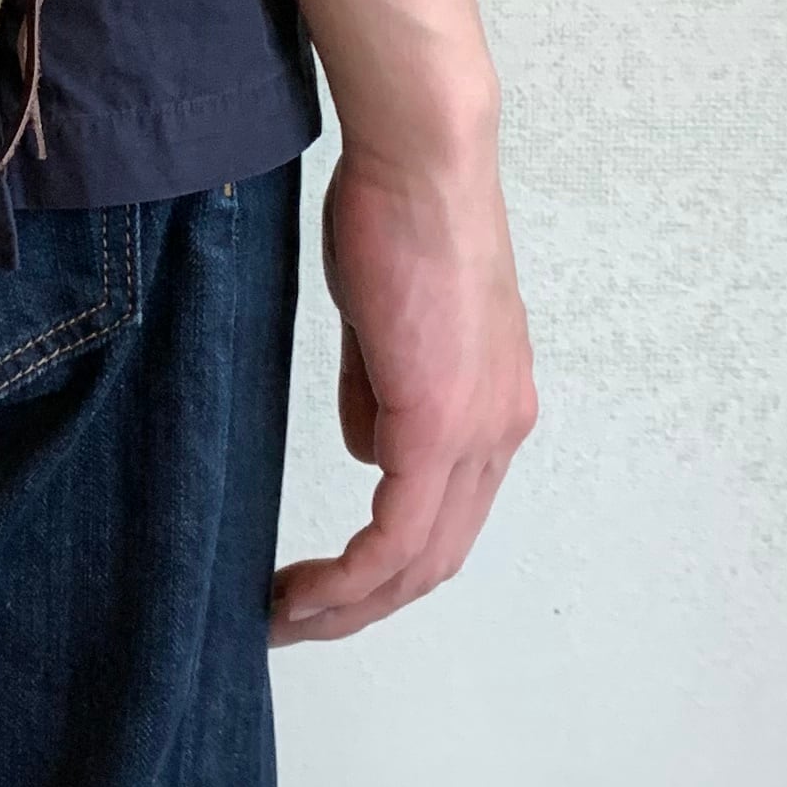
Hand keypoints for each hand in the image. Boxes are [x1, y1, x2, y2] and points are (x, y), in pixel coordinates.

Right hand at [269, 140, 535, 645]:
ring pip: (421, 560)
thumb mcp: (384, 325)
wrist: (423, 163)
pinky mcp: (441, 423)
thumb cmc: (396, 218)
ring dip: (351, 604)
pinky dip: (352, 576)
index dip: (382, 569)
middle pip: (437, 559)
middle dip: (363, 607)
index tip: (319, 587)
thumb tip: (369, 453)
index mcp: (491, 408)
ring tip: (285, 619)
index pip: (444, 520)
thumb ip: (379, 396)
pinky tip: (306, 592)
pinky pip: (398, 532)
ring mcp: (479, 432)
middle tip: (293, 623)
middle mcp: (500, 431)